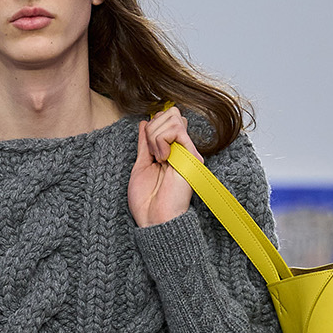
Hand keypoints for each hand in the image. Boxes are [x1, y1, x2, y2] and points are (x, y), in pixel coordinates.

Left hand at [128, 106, 197, 228]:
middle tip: (151, 153)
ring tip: (156, 157)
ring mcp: (188, 152)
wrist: (154, 220)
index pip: (167, 118)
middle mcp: (182, 149)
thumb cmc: (146, 201)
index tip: (147, 148)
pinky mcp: (192, 156)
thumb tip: (144, 122)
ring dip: (155, 135)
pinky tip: (162, 158)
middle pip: (170, 112)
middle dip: (153, 128)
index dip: (153, 125)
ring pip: (172, 116)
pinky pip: (176, 129)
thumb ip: (144, 143)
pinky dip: (161, 139)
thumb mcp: (141, 164)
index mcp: (171, 151)